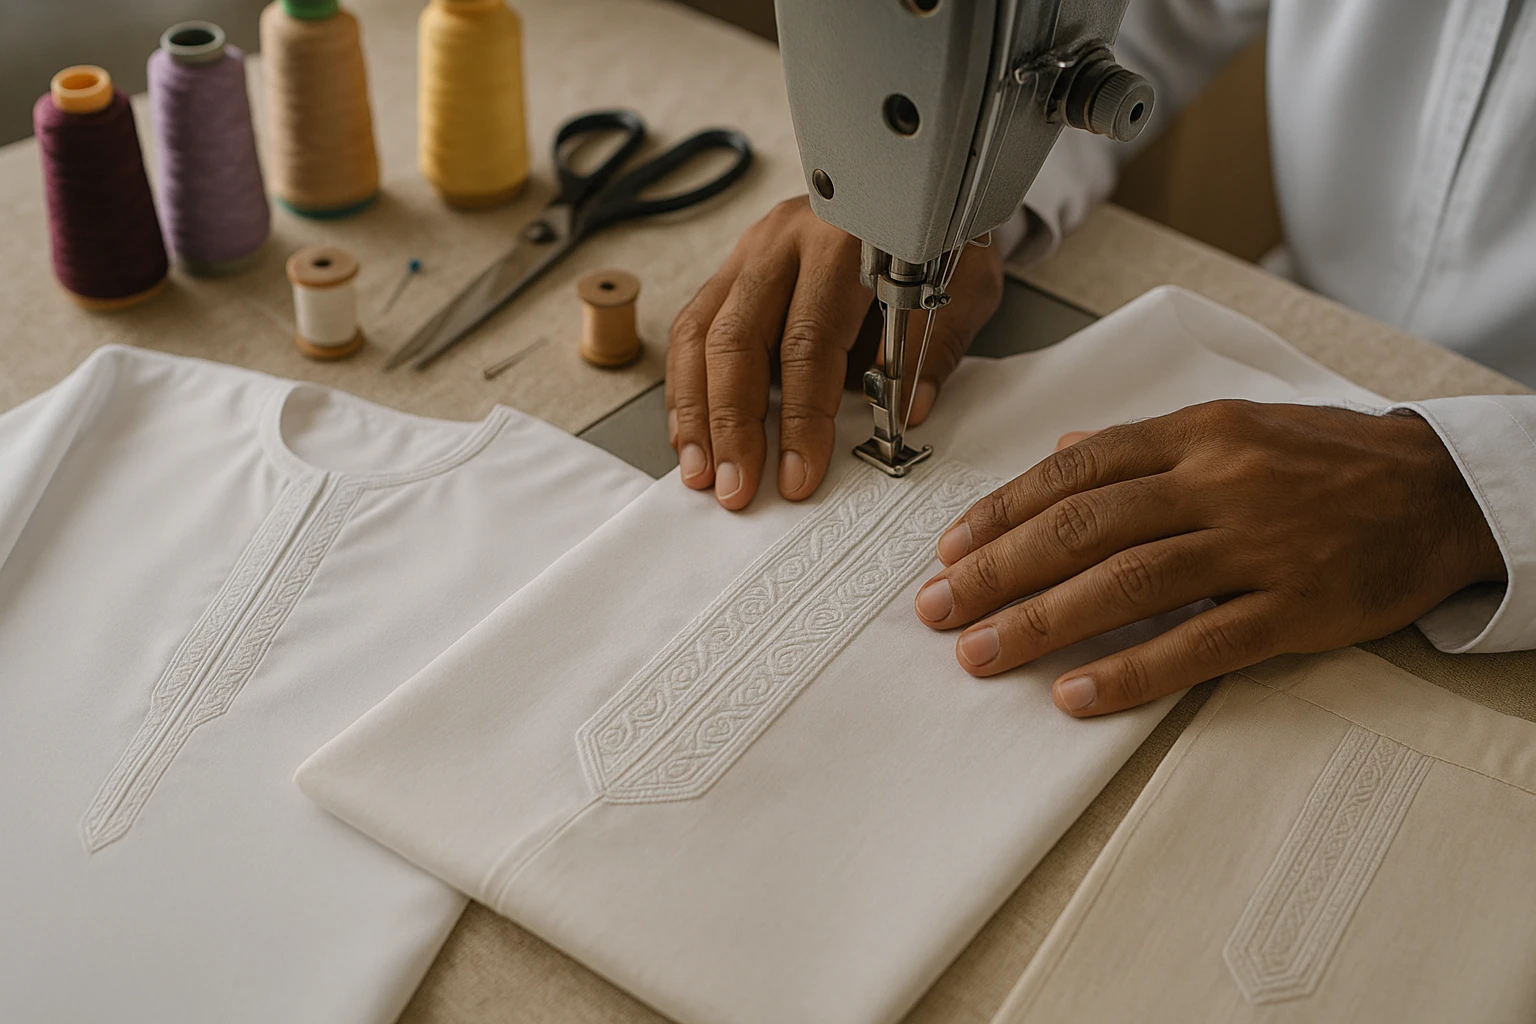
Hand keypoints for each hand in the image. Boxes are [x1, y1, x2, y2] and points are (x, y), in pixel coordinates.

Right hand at [666, 195, 1003, 509]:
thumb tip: (908, 411)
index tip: (799, 473)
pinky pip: (693, 330)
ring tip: (703, 471)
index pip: (808, 340)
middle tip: (736, 486)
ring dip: (697, 413)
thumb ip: (933, 347)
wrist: (919, 197)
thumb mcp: (961, 287)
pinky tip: (693, 435)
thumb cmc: (938, 244)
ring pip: (700, 335)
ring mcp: (750, 251)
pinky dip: (688, 388)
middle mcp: (785, 239)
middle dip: (732, 424)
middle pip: (738, 339)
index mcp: (843, 239)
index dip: (801, 416)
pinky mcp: (733, 270)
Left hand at [912, 401, 1504, 715]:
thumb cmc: (1326, 460)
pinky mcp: (1295, 607)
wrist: (1440, 490)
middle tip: (938, 607)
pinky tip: (1075, 693)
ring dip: (1040, 620)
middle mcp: (1216, 483)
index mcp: (1195, 434)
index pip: (1076, 469)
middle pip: (1084, 526)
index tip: (950, 547)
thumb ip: (1143, 445)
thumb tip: (1059, 454)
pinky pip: (1200, 644)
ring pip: (1128, 582)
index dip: (1003, 510)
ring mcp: (1256, 546)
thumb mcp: (1233, 426)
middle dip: (998, 570)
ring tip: (979, 653)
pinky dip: (1131, 670)